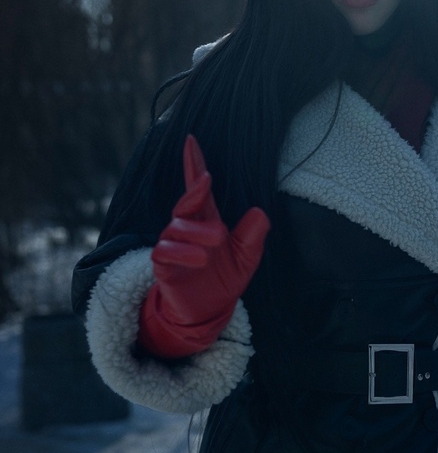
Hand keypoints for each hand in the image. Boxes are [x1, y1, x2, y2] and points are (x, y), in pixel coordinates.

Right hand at [137, 135, 269, 357]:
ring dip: (195, 233)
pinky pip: (165, 253)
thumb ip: (253, 237)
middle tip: (216, 208)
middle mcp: (186, 229)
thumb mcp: (247, 258)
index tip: (192, 140)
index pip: (197, 189)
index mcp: (206, 221)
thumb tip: (260, 213)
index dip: (193, 164)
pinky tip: (200, 259)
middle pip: (184, 203)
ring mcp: (173, 247)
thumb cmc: (224, 279)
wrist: (208, 312)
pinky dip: (183, 253)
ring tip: (217, 244)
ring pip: (174, 227)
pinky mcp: (163, 267)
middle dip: (195, 196)